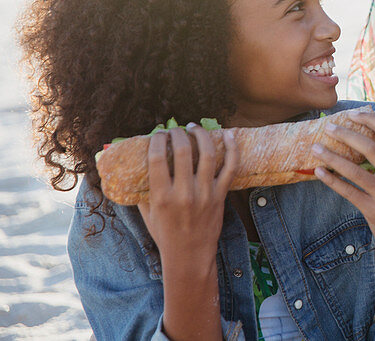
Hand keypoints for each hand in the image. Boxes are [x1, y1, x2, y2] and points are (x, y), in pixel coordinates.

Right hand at [138, 125, 237, 265]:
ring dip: (201, 135)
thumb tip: (132, 169)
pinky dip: (232, 148)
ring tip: (195, 128)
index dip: (157, 140)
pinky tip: (228, 134)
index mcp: (162, 197)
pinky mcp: (221, 195)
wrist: (190, 257)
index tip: (158, 134)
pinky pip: (230, 167)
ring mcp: (205, 193)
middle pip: (183, 151)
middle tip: (175, 130)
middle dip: (178, 134)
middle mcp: (184, 193)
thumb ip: (141, 192)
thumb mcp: (147, 215)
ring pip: (207, 154)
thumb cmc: (166, 235)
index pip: (157, 158)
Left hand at [312, 110, 374, 256]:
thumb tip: (362, 136)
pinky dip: (331, 180)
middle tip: (328, 127)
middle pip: (370, 147)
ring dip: (332, 157)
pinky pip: (348, 191)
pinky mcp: (373, 209)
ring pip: (355, 170)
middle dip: (347, 134)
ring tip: (315, 148)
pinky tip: (319, 172)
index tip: (352, 113)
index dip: (370, 119)